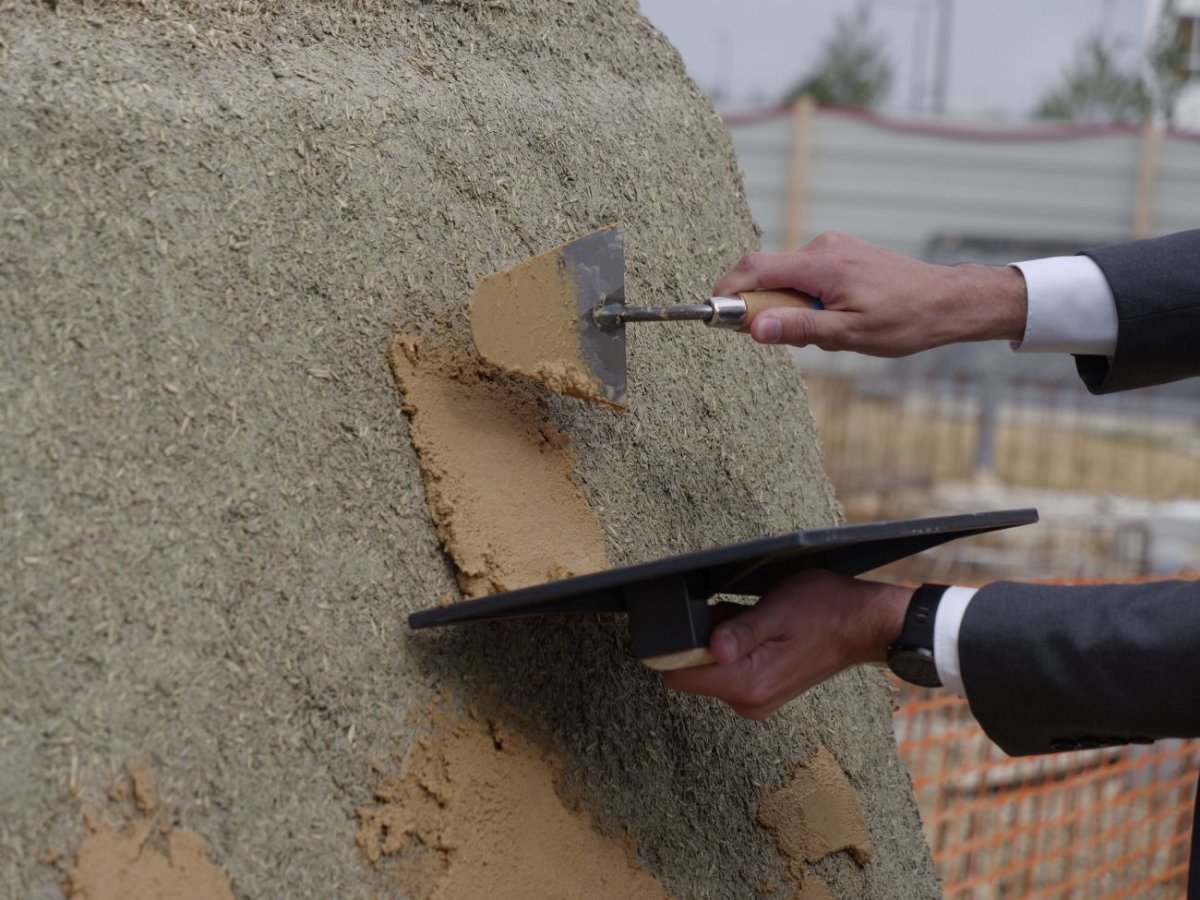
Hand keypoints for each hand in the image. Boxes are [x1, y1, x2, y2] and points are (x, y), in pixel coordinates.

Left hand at [661, 570, 909, 719]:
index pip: (678, 675)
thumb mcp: (777, 611)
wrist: (863, 624)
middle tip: (738, 616)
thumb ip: (738, 631)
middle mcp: (747, 702)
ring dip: (721, 642)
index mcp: (747, 685)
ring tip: (756, 621)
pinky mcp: (762, 691)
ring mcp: (755, 699)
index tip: (694, 624)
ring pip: (712, 668)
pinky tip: (761, 630)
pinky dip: (736, 648)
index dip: (676, 647)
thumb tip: (709, 649)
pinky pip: (731, 668)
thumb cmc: (825, 610)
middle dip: (704, 641)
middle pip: (694, 671)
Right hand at [714, 232, 1027, 355]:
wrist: (949, 301)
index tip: (717, 316)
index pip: (754, 268)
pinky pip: (809, 278)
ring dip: (797, 310)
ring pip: (790, 281)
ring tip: (834, 331)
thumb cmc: (905, 319)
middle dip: (772, 311)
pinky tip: (843, 319)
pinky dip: (812, 302)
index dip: (728, 291)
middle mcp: (823, 248)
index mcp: (821, 264)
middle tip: (800, 340)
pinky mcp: (843, 256)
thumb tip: (755, 328)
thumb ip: (798, 329)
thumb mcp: (849, 334)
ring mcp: (834, 249)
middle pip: (769, 276)